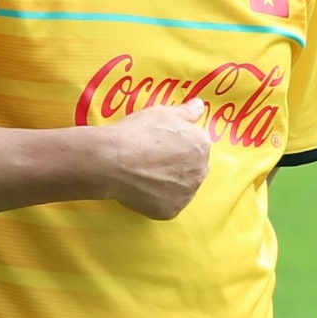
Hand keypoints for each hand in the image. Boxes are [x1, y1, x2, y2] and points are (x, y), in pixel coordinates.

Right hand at [92, 100, 211, 220]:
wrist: (114, 160)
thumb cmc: (139, 132)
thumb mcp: (163, 113)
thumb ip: (187, 112)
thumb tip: (200, 106)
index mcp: (202, 144)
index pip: (197, 146)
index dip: (178, 144)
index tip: (161, 144)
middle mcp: (201, 171)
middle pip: (193, 169)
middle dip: (178, 165)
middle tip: (153, 160)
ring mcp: (187, 194)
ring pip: (182, 189)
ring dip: (170, 184)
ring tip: (146, 175)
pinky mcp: (172, 211)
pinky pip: (168, 205)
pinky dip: (157, 199)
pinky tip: (142, 189)